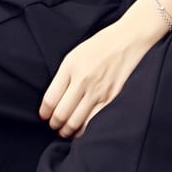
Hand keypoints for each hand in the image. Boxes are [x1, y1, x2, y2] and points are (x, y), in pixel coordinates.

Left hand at [38, 20, 152, 139]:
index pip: (50, 99)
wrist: (127, 39)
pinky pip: (94, 122)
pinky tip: (81, 130)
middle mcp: (82, 80)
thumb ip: (63, 77)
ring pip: (76, 122)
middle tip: (54, 126)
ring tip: (65, 131)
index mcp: (70, 67)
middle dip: (54, 124)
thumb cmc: (99, 46)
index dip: (44, 113)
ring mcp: (98, 90)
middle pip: (61, 114)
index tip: (44, 116)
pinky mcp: (111, 98)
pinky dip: (84, 130)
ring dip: (67, 131)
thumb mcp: (74, 55)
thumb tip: (53, 101)